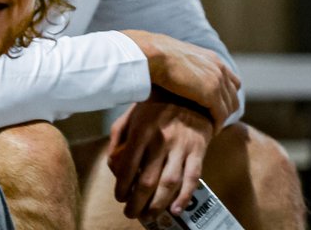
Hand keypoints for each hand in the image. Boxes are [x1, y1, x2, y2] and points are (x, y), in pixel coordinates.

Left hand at [107, 96, 213, 219]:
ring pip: (169, 182)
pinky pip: (193, 178)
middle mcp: (161, 139)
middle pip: (147, 179)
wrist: (189, 93)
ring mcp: (182, 146)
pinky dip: (185, 196)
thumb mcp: (130, 115)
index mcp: (141, 129)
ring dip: (158, 204)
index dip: (122, 185)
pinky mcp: (199, 150)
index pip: (128, 165)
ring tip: (149, 215)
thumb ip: (119, 137)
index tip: (119, 197)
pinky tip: (175, 209)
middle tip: (131, 213)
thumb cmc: (154, 106)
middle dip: (137, 201)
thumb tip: (112, 164)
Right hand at [121, 30, 239, 127]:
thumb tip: (177, 69)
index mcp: (212, 58)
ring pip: (229, 107)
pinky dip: (217, 124)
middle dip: (226, 108)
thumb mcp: (178, 55)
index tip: (214, 103)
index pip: (231, 80)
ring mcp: (217, 81)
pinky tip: (210, 130)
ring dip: (221, 118)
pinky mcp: (211, 95)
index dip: (225, 93)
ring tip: (212, 126)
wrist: (152, 55)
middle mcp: (219, 69)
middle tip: (214, 118)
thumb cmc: (155, 54)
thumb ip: (186, 64)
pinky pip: (221, 115)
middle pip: (233, 95)